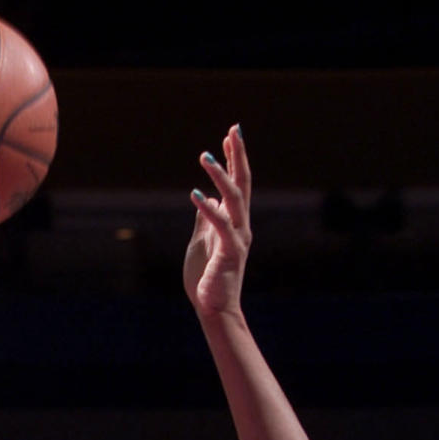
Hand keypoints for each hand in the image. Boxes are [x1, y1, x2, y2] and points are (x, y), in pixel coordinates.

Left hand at [183, 125, 251, 318]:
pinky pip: (221, 226)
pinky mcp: (230, 253)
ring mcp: (237, 239)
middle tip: (234, 130)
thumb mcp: (202, 241)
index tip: (230, 136)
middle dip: (238, 156)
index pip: (237, 185)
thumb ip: (206, 220)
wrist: (214, 309)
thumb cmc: (207, 280)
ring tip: (205, 156)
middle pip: (242, 184)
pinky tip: (196, 194)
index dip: (233, 159)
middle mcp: (240, 227)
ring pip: (234, 200)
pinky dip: (209, 209)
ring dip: (220, 177)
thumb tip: (206, 198)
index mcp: (234, 223)